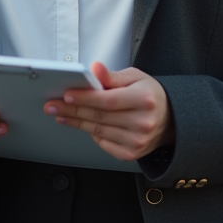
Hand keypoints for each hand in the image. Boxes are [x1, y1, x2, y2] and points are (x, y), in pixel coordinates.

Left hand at [44, 63, 174, 161]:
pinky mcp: (131, 154)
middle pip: (99, 117)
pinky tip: (80, 124)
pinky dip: (90, 134)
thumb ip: (112, 76)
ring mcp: (137, 141)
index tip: (66, 95)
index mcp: (144, 99)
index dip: (85, 98)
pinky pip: (103, 144)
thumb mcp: (135, 77)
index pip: (108, 100)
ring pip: (98, 131)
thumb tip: (94, 69)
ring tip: (60, 114)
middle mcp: (142, 122)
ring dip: (76, 122)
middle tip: (52, 105)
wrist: (170, 120)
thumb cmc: (150, 95)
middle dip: (71, 110)